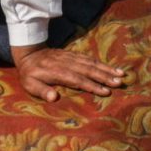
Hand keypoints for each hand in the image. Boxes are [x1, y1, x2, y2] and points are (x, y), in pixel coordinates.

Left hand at [10, 44, 125, 103]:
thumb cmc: (30, 73)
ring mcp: (71, 57)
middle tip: (120, 82)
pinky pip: (89, 58)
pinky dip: (101, 63)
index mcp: (57, 72)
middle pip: (88, 69)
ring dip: (106, 68)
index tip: (106, 91)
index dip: (92, 85)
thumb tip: (54, 97)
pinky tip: (110, 67)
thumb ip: (41, 91)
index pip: (77, 79)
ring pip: (91, 62)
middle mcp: (67, 63)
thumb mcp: (30, 84)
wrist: (29, 52)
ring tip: (121, 74)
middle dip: (105, 76)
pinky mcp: (73, 54)